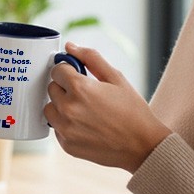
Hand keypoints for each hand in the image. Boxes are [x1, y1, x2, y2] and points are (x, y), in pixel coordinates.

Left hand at [44, 43, 170, 171]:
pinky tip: (85, 125)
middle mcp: (68, 109)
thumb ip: (91, 58)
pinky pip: (56, 127)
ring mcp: (65, 129)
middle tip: (86, 95)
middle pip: (52, 88)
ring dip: (61, 106)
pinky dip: (66, 124)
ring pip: (50, 108)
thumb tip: (70, 47)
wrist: (143, 146)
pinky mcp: (66, 145)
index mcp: (80, 88)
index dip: (69, 71)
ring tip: (84, 110)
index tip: (78, 76)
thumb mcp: (116, 78)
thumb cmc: (132, 111)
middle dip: (65, 88)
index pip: (57, 70)